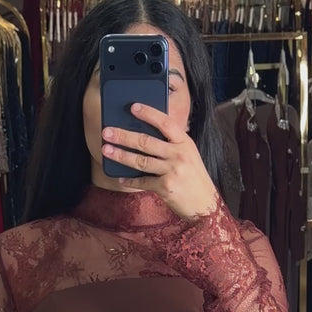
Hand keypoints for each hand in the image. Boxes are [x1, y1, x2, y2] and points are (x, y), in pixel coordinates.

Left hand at [101, 102, 218, 222]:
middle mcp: (179, 155)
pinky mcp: (165, 187)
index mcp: (185, 143)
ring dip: (121, 155)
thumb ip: (172, 145)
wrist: (205, 204)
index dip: (149, 113)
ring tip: (106, 150)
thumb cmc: (193, 177)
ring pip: (140, 161)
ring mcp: (172, 171)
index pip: (165, 123)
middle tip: (107, 131)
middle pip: (146, 142)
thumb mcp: (188, 155)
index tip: (133, 107)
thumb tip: (144, 136)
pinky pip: (142, 181)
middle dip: (124, 136)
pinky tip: (120, 178)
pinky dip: (130, 180)